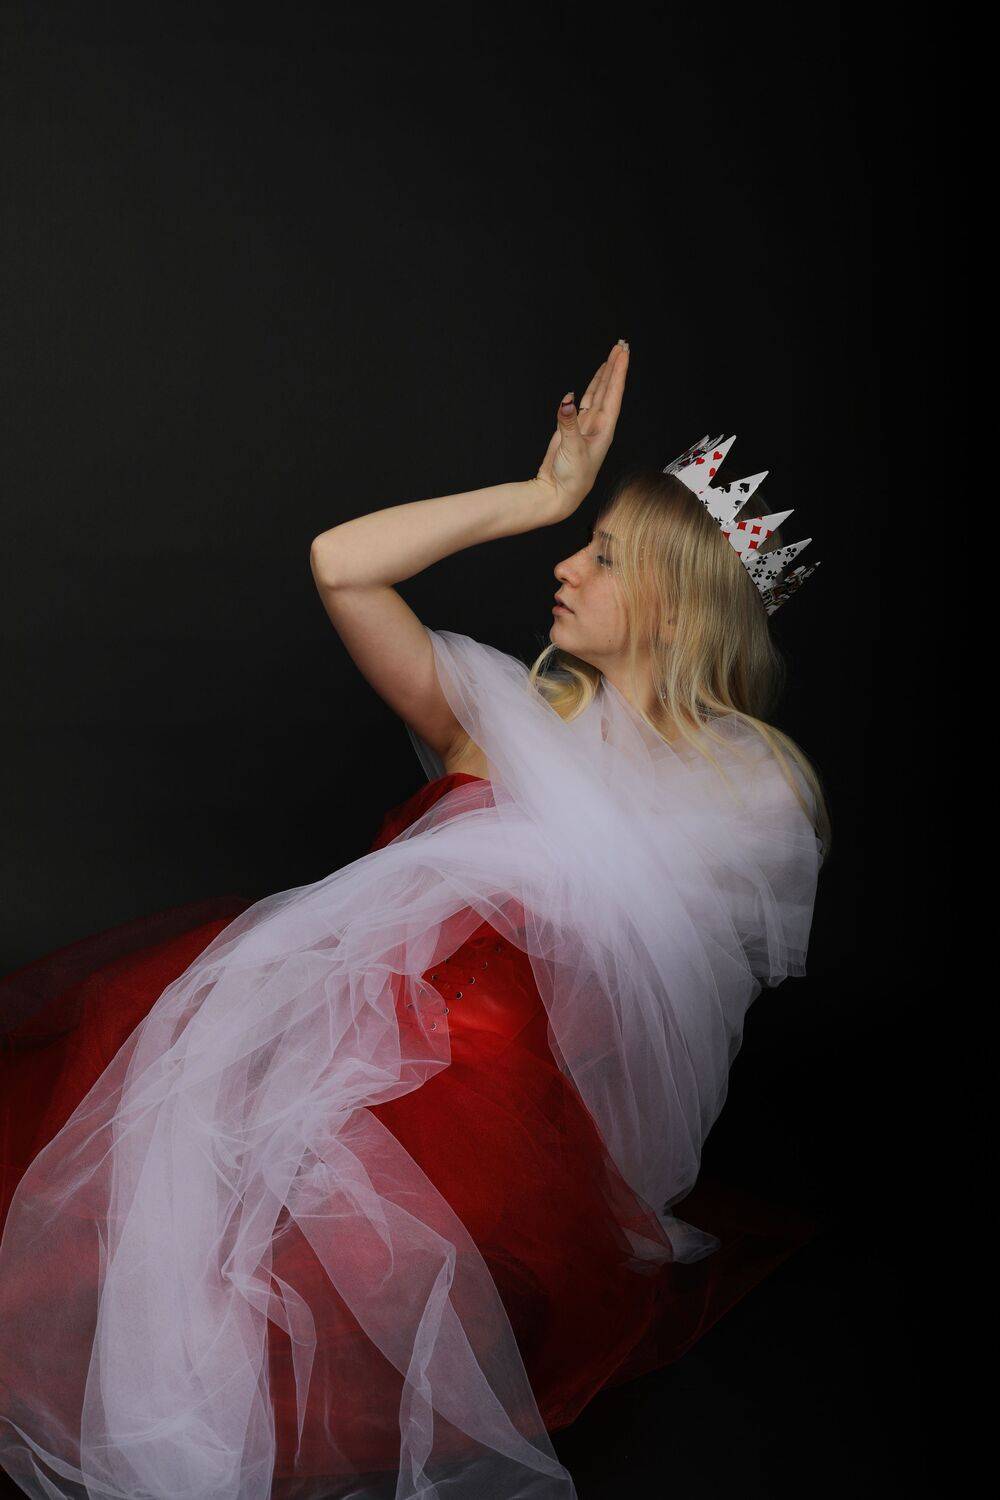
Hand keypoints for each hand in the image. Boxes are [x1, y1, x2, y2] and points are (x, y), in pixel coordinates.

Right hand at [534, 339, 629, 521]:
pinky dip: (590, 388)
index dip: (618, 372)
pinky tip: (594, 378)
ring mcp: (587, 426)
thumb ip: (568, 424)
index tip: (621, 353)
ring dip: (605, 375)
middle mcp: (599, 425)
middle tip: (621, 346)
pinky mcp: (573, 429)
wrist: (559, 493)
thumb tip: (566, 400)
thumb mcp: (571, 450)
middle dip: (615, 367)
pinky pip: (584, 402)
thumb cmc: (571, 478)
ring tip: (612, 356)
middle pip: (609, 389)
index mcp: (604, 430)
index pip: (613, 394)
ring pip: (598, 393)